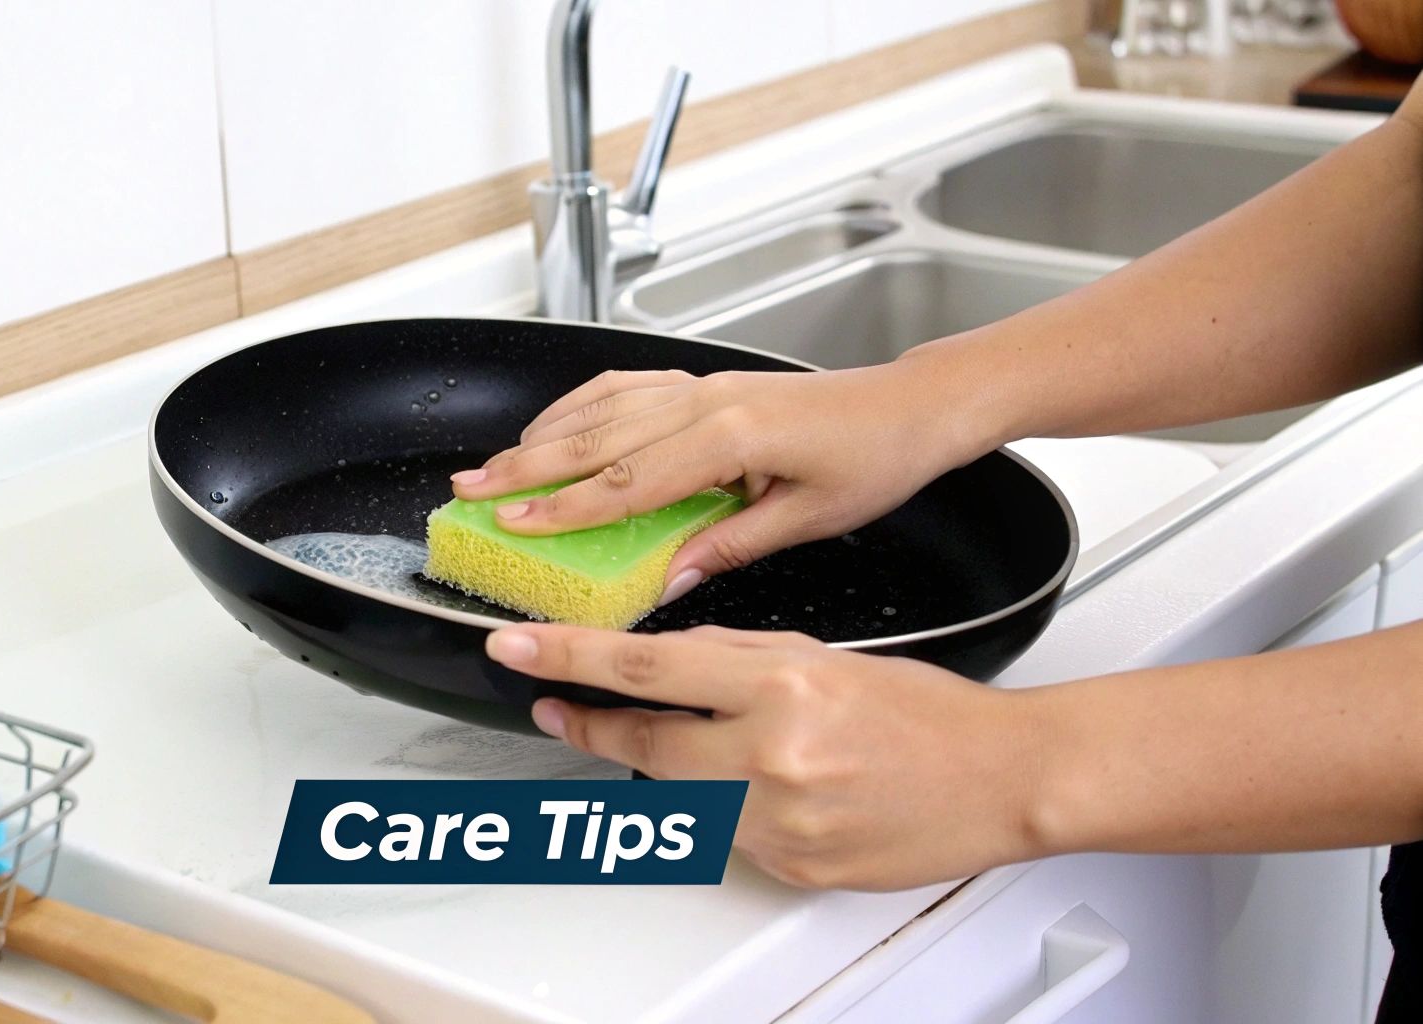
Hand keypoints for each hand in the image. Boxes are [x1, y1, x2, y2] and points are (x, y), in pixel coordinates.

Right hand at [451, 361, 989, 601]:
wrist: (911, 406)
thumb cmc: (874, 458)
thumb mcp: (807, 518)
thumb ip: (727, 544)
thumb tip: (665, 580)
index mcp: (734, 436)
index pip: (629, 477)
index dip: (567, 505)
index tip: (517, 523)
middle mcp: (709, 401)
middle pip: (597, 434)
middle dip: (527, 464)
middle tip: (472, 487)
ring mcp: (703, 385)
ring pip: (602, 406)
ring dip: (541, 434)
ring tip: (493, 462)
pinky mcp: (706, 382)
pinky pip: (627, 387)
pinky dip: (581, 404)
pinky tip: (554, 424)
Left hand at [485, 624, 1045, 890]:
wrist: (1000, 779)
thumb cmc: (926, 713)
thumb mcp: (822, 655)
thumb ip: (733, 658)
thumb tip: (659, 662)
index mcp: (781, 686)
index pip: (643, 668)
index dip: (566, 658)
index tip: (516, 648)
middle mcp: (773, 756)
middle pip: (643, 743)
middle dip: (590, 724)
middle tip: (558, 707)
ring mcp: (779, 822)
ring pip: (680, 796)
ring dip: (673, 767)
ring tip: (715, 744)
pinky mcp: (790, 867)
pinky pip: (728, 836)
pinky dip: (730, 808)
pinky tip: (772, 789)